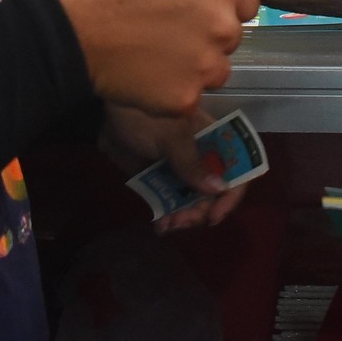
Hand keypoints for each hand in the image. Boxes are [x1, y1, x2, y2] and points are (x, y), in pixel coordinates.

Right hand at [51, 0, 254, 116]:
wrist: (72, 27)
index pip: (247, 1)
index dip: (221, 2)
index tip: (192, 5)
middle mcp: (225, 27)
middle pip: (231, 36)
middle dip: (206, 32)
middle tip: (166, 26)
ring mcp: (206, 66)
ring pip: (215, 70)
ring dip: (194, 64)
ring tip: (155, 51)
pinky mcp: (185, 98)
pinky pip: (188, 95)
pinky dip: (171, 88)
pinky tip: (145, 72)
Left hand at [101, 103, 247, 232]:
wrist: (103, 115)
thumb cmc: (143, 116)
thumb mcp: (170, 137)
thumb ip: (192, 163)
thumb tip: (219, 188)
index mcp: (212, 140)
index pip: (238, 169)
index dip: (232, 194)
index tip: (214, 214)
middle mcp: (202, 157)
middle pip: (215, 194)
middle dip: (200, 212)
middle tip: (180, 221)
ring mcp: (181, 170)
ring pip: (194, 202)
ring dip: (185, 218)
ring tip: (167, 224)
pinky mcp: (161, 180)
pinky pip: (172, 204)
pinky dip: (169, 216)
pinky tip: (160, 225)